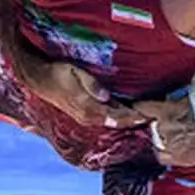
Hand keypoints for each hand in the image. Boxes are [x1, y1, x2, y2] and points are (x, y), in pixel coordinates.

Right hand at [27, 61, 147, 128]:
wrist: (39, 79)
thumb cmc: (58, 72)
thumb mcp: (74, 72)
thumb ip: (91, 84)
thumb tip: (105, 96)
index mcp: (88, 108)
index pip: (117, 116)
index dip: (134, 117)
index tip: (149, 116)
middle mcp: (89, 116)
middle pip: (118, 122)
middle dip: (135, 120)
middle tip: (154, 117)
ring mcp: (87, 116)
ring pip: (113, 121)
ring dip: (129, 119)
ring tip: (146, 116)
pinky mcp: (85, 113)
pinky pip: (107, 117)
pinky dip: (119, 116)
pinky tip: (129, 112)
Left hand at [132, 97, 194, 167]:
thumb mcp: (191, 96)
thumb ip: (175, 102)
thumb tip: (168, 105)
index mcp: (167, 111)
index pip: (143, 109)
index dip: (140, 108)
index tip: (136, 108)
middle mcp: (166, 130)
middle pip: (149, 129)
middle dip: (154, 125)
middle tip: (163, 122)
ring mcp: (174, 147)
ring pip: (156, 146)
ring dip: (160, 140)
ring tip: (171, 136)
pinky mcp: (183, 160)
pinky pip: (167, 158)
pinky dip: (169, 153)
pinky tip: (177, 147)